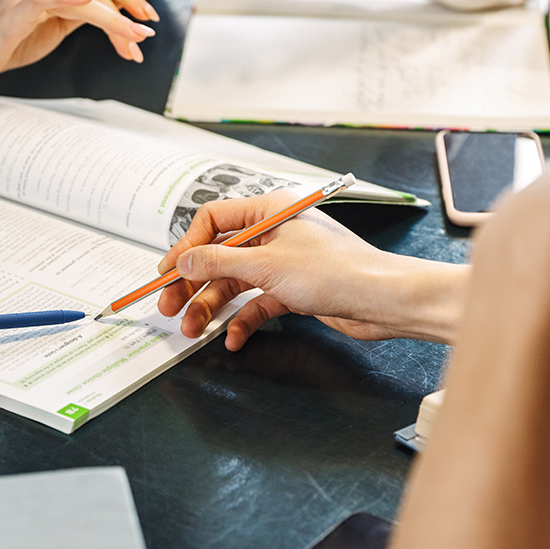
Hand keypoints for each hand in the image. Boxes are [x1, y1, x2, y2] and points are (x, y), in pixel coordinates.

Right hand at [0, 0, 158, 115]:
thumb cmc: (12, 41)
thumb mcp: (58, 26)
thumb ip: (85, 15)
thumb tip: (122, 18)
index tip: (148, 19)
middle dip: (129, 5)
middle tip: (147, 32)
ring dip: (113, 20)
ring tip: (132, 42)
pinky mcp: (15, 7)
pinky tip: (89, 0)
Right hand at [157, 190, 460, 348]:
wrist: (382, 301)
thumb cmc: (338, 271)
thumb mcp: (267, 265)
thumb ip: (220, 262)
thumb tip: (184, 259)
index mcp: (269, 211)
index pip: (214, 220)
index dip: (186, 245)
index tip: (166, 272)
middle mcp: (274, 233)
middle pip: (220, 256)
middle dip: (193, 283)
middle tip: (170, 307)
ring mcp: (283, 262)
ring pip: (235, 283)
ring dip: (212, 307)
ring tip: (194, 329)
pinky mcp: (293, 289)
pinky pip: (257, 304)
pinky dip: (243, 320)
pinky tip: (234, 337)